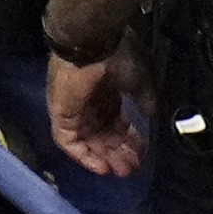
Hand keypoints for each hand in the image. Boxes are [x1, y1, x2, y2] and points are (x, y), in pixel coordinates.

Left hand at [48, 39, 151, 178]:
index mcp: (106, 88)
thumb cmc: (117, 56)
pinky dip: (85, 157)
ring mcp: (73, 107)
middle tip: (133, 167)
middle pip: (103, 133)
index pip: (116, 120)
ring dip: (104, 157)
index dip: (129, 138)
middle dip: (118, 151)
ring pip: (88, 140)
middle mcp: (89, 99)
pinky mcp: (61, 114)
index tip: (142, 151)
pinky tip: (102, 167)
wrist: (92, 42)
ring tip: (121, 171)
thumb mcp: (139, 80)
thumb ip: (144, 101)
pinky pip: (70, 142)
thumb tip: (151, 117)